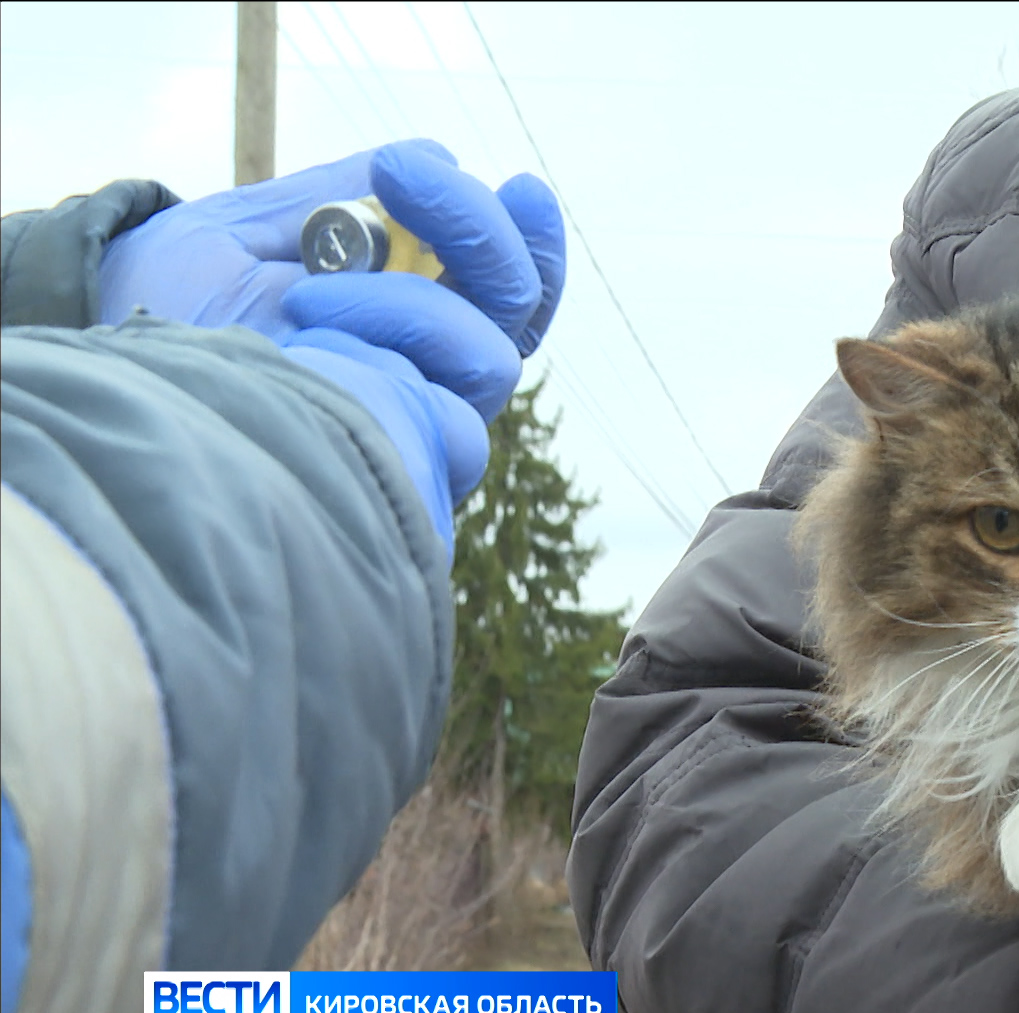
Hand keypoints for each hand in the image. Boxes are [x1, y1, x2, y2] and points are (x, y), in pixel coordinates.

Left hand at [101, 141, 566, 553]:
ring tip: (304, 295)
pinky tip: (314, 355)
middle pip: (520, 312)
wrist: (111, 378)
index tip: (521, 185)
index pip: (510, 292)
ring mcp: (416, 429)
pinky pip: (453, 423)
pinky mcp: (400, 476)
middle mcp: (424, 379)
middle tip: (401, 180)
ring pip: (490, 359)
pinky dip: (390, 365)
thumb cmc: (161, 307)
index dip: (531, 240)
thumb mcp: (245, 227)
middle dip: (479, 233)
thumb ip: (334, 195)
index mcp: (406, 323)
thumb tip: (438, 154)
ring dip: (409, 306)